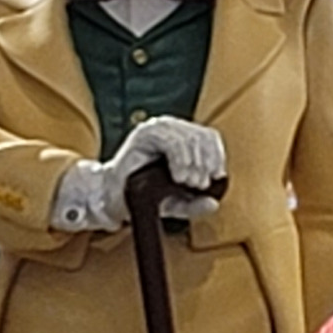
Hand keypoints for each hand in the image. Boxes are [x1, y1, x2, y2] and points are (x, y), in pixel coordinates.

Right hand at [51, 117, 226, 232]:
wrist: (115, 199)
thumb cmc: (144, 196)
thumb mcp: (176, 203)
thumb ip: (195, 204)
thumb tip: (214, 203)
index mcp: (183, 139)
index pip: (209, 137)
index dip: (217, 156)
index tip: (215, 177)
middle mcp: (171, 128)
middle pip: (201, 136)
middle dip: (205, 163)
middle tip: (198, 185)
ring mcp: (157, 128)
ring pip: (189, 136)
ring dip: (193, 162)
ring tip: (187, 182)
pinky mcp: (144, 133)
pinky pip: (172, 139)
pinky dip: (180, 157)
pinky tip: (178, 174)